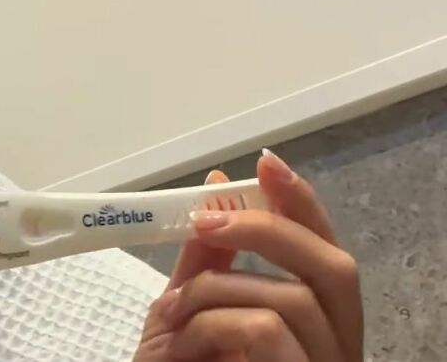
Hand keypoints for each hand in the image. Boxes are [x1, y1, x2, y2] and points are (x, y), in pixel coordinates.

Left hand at [135, 151, 363, 360]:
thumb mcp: (183, 314)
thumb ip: (205, 261)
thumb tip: (217, 189)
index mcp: (313, 326)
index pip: (328, 254)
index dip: (305, 206)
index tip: (266, 164)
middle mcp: (334, 350)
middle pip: (336, 269)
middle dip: (269, 231)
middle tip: (207, 220)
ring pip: (293, 300)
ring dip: (217, 290)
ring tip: (170, 314)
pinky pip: (267, 333)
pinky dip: (214, 324)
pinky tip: (180, 344)